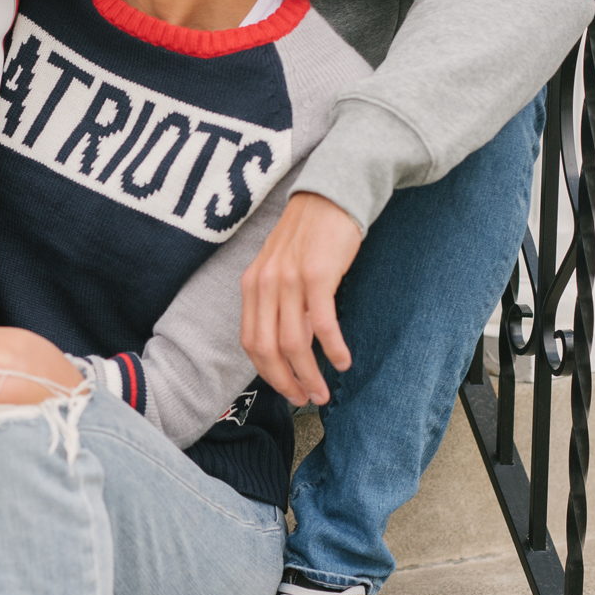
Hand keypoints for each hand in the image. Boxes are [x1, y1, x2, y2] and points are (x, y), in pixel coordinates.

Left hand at [240, 193, 361, 405]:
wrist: (332, 194)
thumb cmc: (311, 234)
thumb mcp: (282, 267)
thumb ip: (279, 302)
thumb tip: (291, 345)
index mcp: (252, 285)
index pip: (251, 342)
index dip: (268, 373)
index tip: (287, 389)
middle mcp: (264, 284)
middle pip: (267, 349)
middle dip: (286, 382)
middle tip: (306, 399)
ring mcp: (288, 280)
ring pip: (293, 343)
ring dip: (310, 374)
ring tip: (324, 391)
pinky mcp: (316, 275)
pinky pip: (321, 324)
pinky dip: (332, 349)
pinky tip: (343, 362)